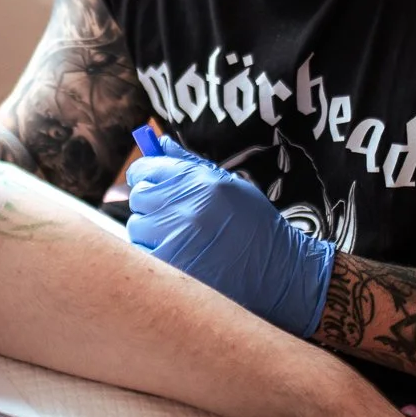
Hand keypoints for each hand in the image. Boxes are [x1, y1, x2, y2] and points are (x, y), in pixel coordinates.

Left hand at [127, 137, 333, 336]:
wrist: (278, 272)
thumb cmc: (255, 226)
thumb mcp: (230, 185)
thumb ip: (191, 164)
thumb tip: (159, 144)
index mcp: (201, 181)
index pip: (148, 168)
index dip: (143, 173)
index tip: (145, 179)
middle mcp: (186, 206)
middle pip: (139, 196)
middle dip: (150, 203)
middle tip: (171, 214)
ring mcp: (176, 238)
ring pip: (137, 226)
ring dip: (151, 231)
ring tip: (182, 238)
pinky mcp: (171, 267)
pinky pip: (143, 253)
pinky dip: (154, 254)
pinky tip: (180, 256)